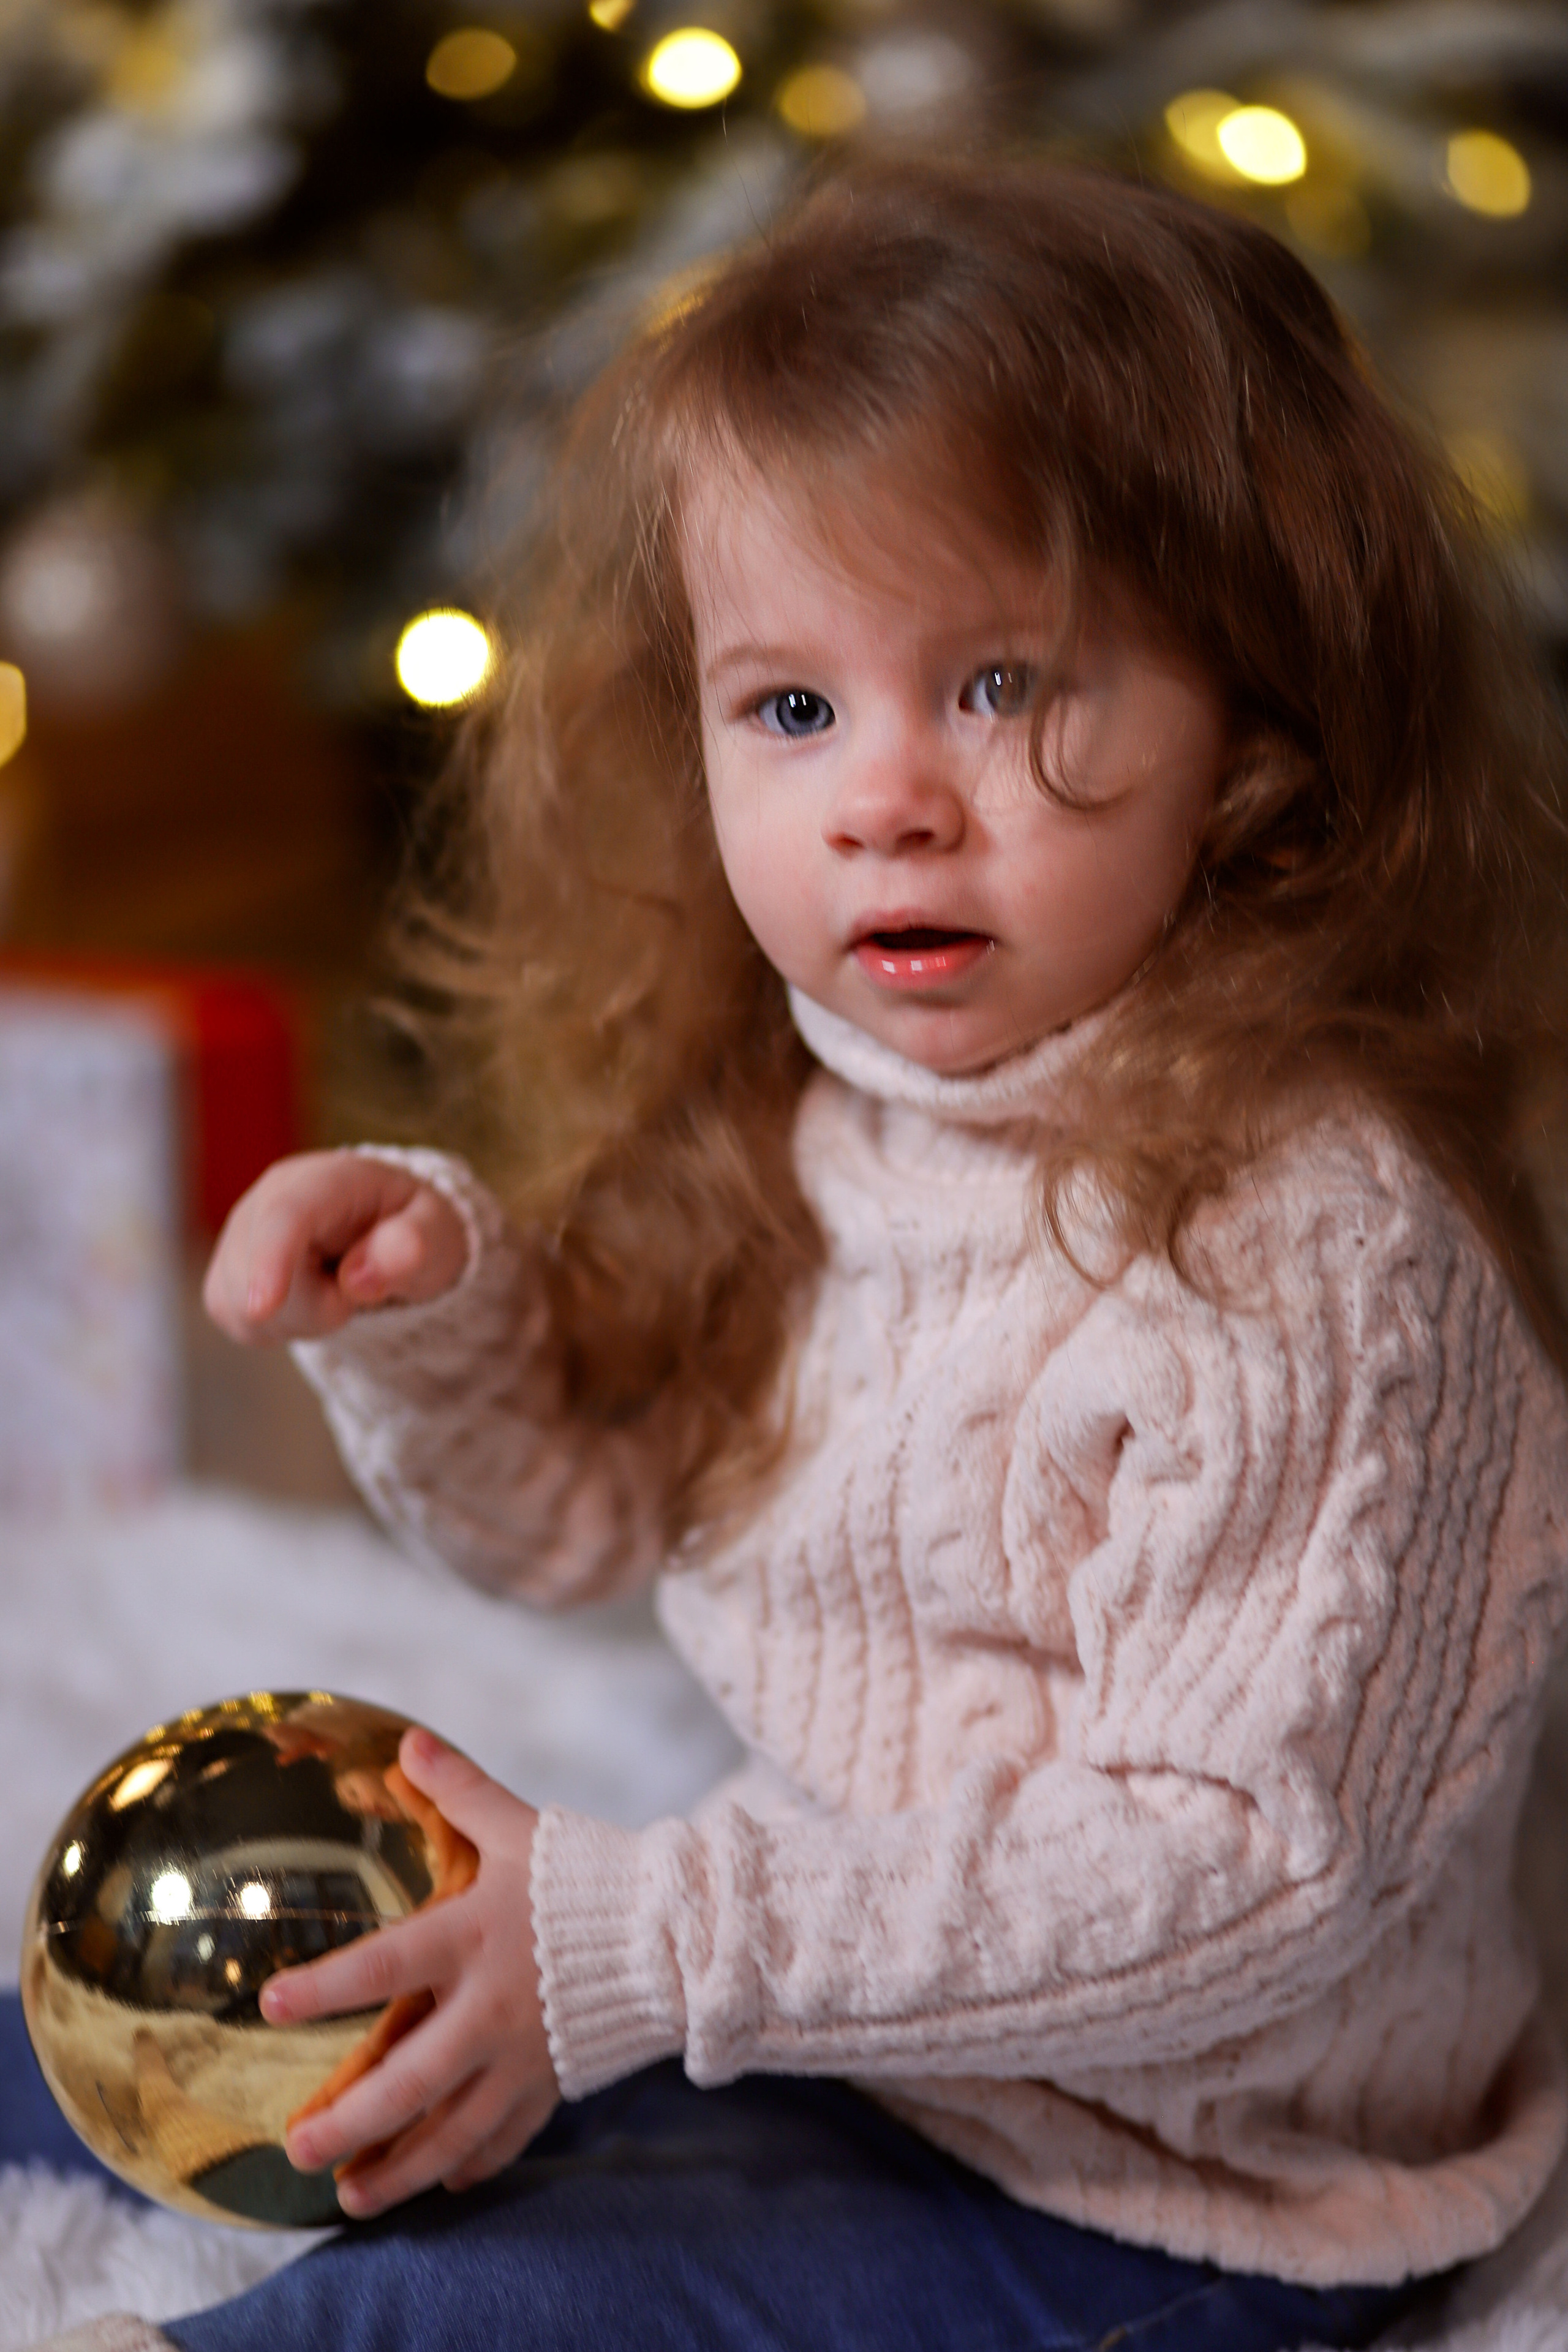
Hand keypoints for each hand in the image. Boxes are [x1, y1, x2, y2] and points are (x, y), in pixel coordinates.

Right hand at [203, 1151, 469, 1343]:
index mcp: (324, 1179)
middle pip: (259, 1276)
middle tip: (361, 1287)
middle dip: (317, 1308)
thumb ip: (412, 1246)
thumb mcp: (437, 1234)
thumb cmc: (412, 1229)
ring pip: (241, 1306)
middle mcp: (267, 1198)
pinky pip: (234, 1319)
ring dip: (300, 1320)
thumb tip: (360, 1277)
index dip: (271, 1261)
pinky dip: (277, 1327)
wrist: (387, 1234)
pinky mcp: (227, 1271)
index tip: (263, 1308)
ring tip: (336, 1289)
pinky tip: (307, 1303)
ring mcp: (240, 1234)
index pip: (286, 1216)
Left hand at [260, 1729, 559, 2216]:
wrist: (676, 1931)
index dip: (327, 1986)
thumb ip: (460, 1790)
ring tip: (347, 2198)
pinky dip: (467, 2167)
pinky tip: (437, 2185)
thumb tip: (408, 1744)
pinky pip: (503, 2140)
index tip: (271, 2005)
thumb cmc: (589, 1874)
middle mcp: (489, 2010)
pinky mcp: (552, 2085)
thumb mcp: (519, 1827)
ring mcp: (522, 2059)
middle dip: (347, 2122)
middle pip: (408, 2081)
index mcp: (472, 1939)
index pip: (385, 1966)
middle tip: (295, 2148)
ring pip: (449, 2133)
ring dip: (395, 2170)